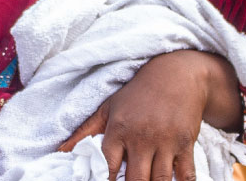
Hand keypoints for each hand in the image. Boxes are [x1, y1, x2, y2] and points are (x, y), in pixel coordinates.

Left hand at [58, 50, 240, 180]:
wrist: (175, 74)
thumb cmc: (137, 94)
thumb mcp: (108, 108)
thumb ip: (84, 132)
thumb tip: (59, 152)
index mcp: (119, 130)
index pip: (109, 168)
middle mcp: (142, 138)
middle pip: (136, 180)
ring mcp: (166, 141)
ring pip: (160, 180)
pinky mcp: (185, 143)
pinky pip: (186, 175)